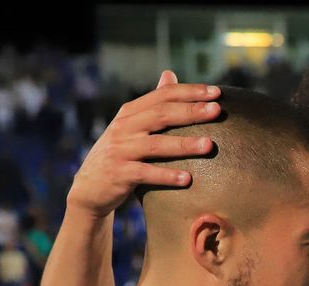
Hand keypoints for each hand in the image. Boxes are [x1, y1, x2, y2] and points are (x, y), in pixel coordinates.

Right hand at [67, 71, 221, 218]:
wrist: (90, 188)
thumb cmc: (120, 154)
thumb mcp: (132, 126)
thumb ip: (152, 103)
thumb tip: (170, 73)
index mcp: (130, 112)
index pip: (162, 95)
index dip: (189, 92)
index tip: (217, 93)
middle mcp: (124, 127)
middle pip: (161, 114)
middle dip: (191, 111)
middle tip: (217, 110)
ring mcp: (120, 150)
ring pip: (155, 144)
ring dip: (184, 144)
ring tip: (209, 145)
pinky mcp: (119, 174)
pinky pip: (145, 173)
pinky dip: (166, 175)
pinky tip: (187, 179)